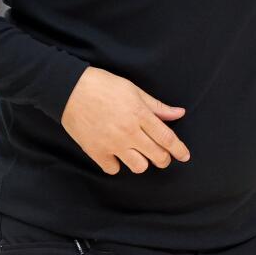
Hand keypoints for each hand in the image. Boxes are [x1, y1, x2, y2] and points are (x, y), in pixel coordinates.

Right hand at [60, 67, 190, 174]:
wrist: (70, 89)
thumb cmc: (104, 85)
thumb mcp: (135, 90)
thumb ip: (157, 106)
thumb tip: (179, 113)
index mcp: (140, 115)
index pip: (167, 138)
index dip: (179, 149)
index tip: (185, 156)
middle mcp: (129, 132)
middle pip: (156, 156)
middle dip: (164, 159)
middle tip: (163, 156)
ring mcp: (112, 144)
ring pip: (138, 167)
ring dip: (142, 162)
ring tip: (138, 153)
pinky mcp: (96, 151)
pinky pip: (113, 169)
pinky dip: (117, 164)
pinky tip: (117, 155)